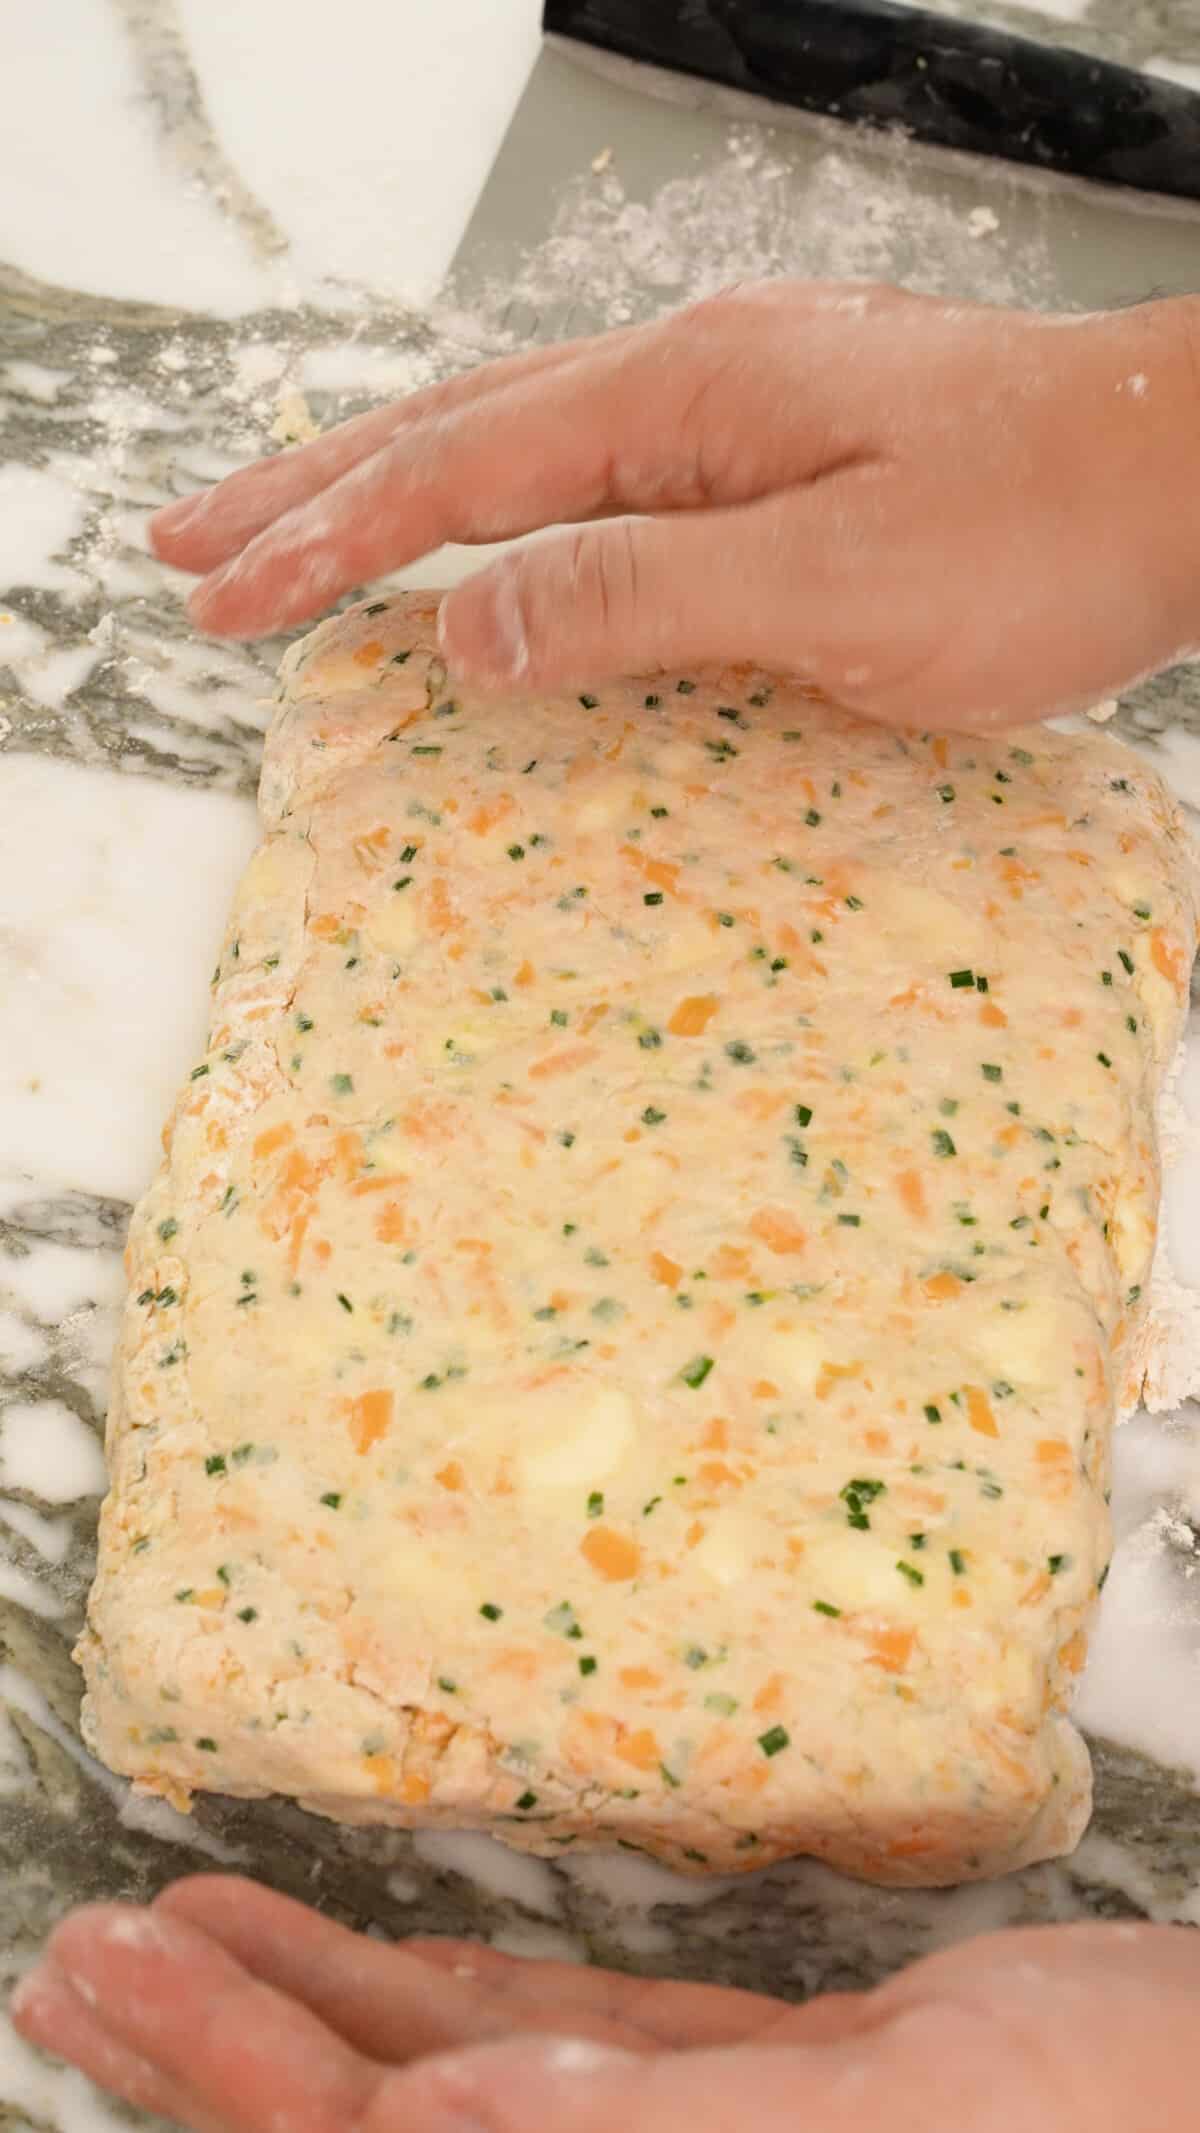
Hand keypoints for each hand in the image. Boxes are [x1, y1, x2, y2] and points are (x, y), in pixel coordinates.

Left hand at [11, 1876, 1199, 2132]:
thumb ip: (665, 2132)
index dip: (238, 2099)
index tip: (111, 1993)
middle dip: (228, 2054)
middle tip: (84, 1962)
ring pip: (469, 2094)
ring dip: (316, 2011)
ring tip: (173, 1936)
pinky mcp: (781, 2097)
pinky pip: (587, 2055)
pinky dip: (468, 1997)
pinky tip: (376, 1958)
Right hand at [149, 282, 1199, 730]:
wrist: (1186, 474)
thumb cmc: (1042, 530)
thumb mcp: (837, 584)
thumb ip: (645, 597)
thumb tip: (469, 626)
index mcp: (682, 398)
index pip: (454, 473)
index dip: (326, 542)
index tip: (221, 603)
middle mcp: (690, 378)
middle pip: (449, 428)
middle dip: (308, 493)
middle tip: (188, 548)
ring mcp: (733, 400)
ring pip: (513, 437)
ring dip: (385, 487)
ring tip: (286, 527)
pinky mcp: (774, 444)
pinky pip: (590, 468)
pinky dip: (494, 502)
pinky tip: (476, 528)